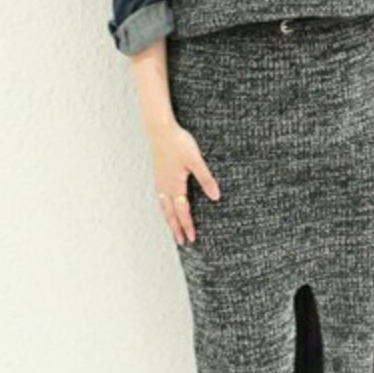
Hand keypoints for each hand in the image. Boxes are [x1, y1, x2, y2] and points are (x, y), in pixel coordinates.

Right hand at [149, 123, 220, 245]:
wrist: (159, 129)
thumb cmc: (178, 143)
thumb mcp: (196, 160)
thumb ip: (206, 179)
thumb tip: (216, 197)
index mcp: (175, 185)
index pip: (182, 211)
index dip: (187, 226)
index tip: (191, 238)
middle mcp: (165, 187)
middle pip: (171, 213)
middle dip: (176, 228)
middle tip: (181, 242)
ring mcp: (159, 181)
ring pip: (163, 207)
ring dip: (169, 219)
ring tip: (172, 229)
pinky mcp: (157, 175)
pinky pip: (159, 198)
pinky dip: (163, 208)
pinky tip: (165, 206)